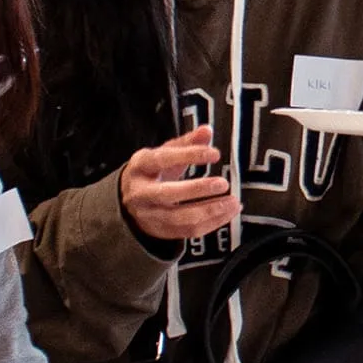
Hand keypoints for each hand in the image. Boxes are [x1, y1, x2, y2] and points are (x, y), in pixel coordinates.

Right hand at [119, 125, 239, 240]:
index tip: (214, 154)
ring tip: (232, 202)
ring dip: (210, 211)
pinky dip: (211, 223)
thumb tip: (206, 130)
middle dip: (197, 189)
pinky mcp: (161, 231)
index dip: (189, 155)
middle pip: (167, 193)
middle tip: (223, 183)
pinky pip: (188, 230)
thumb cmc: (152, 171)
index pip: (163, 159)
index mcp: (141, 166)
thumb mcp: (164, 152)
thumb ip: (187, 142)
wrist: (129, 198)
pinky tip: (226, 213)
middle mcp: (140, 192)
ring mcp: (149, 215)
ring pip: (180, 217)